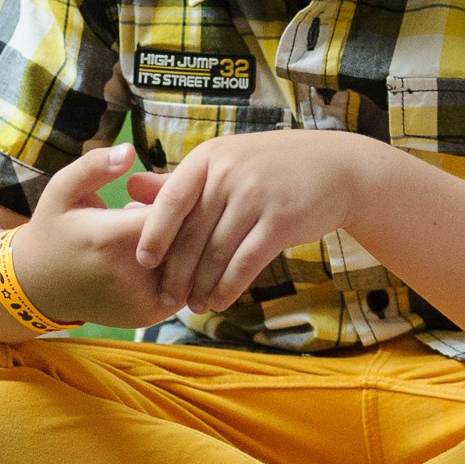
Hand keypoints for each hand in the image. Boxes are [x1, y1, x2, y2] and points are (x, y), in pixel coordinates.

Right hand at [9, 145, 172, 328]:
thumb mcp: (62, 190)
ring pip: (190, 264)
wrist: (39, 288)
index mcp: (108, 237)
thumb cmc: (54, 230)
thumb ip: (94, 166)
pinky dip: (184, 266)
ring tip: (170, 225)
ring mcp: (140, 300)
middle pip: (185, 238)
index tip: (165, 185)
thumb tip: (130, 149)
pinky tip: (168, 248)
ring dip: (190, 242)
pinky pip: (184, 286)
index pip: (167, 211)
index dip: (174, 194)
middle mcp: (128, 274)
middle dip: (188, 216)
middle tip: (178, 201)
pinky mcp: (149, 315)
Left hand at [128, 129, 370, 312]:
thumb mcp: (223, 163)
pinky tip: (219, 301)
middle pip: (192, 233)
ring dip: (202, 286)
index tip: (143, 262)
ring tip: (193, 306)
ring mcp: (257, 196)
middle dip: (176, 272)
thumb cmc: (270, 168)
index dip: (154, 234)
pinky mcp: (281, 221)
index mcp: (209, 157)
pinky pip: (245, 263)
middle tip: (166, 298)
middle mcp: (230, 173)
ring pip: (217, 253)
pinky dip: (229, 287)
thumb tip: (128, 189)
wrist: (336, 170)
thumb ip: (177, 181)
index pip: (171, 200)